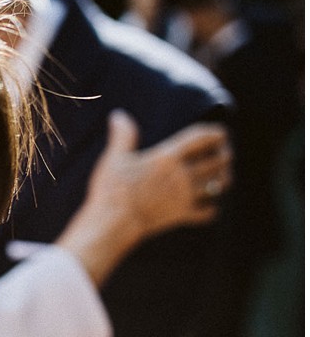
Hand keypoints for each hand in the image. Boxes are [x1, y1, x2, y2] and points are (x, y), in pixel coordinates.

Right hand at [58, 110, 230, 285]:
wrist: (113, 222)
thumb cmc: (111, 188)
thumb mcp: (114, 158)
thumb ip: (122, 135)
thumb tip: (118, 114)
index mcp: (168, 157)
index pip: (201, 138)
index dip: (216, 133)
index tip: (221, 133)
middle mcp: (182, 175)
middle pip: (217, 161)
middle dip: (225, 155)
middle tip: (226, 154)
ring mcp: (185, 196)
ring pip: (218, 185)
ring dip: (224, 180)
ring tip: (223, 178)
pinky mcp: (181, 215)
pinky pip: (207, 213)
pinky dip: (211, 209)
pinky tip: (209, 207)